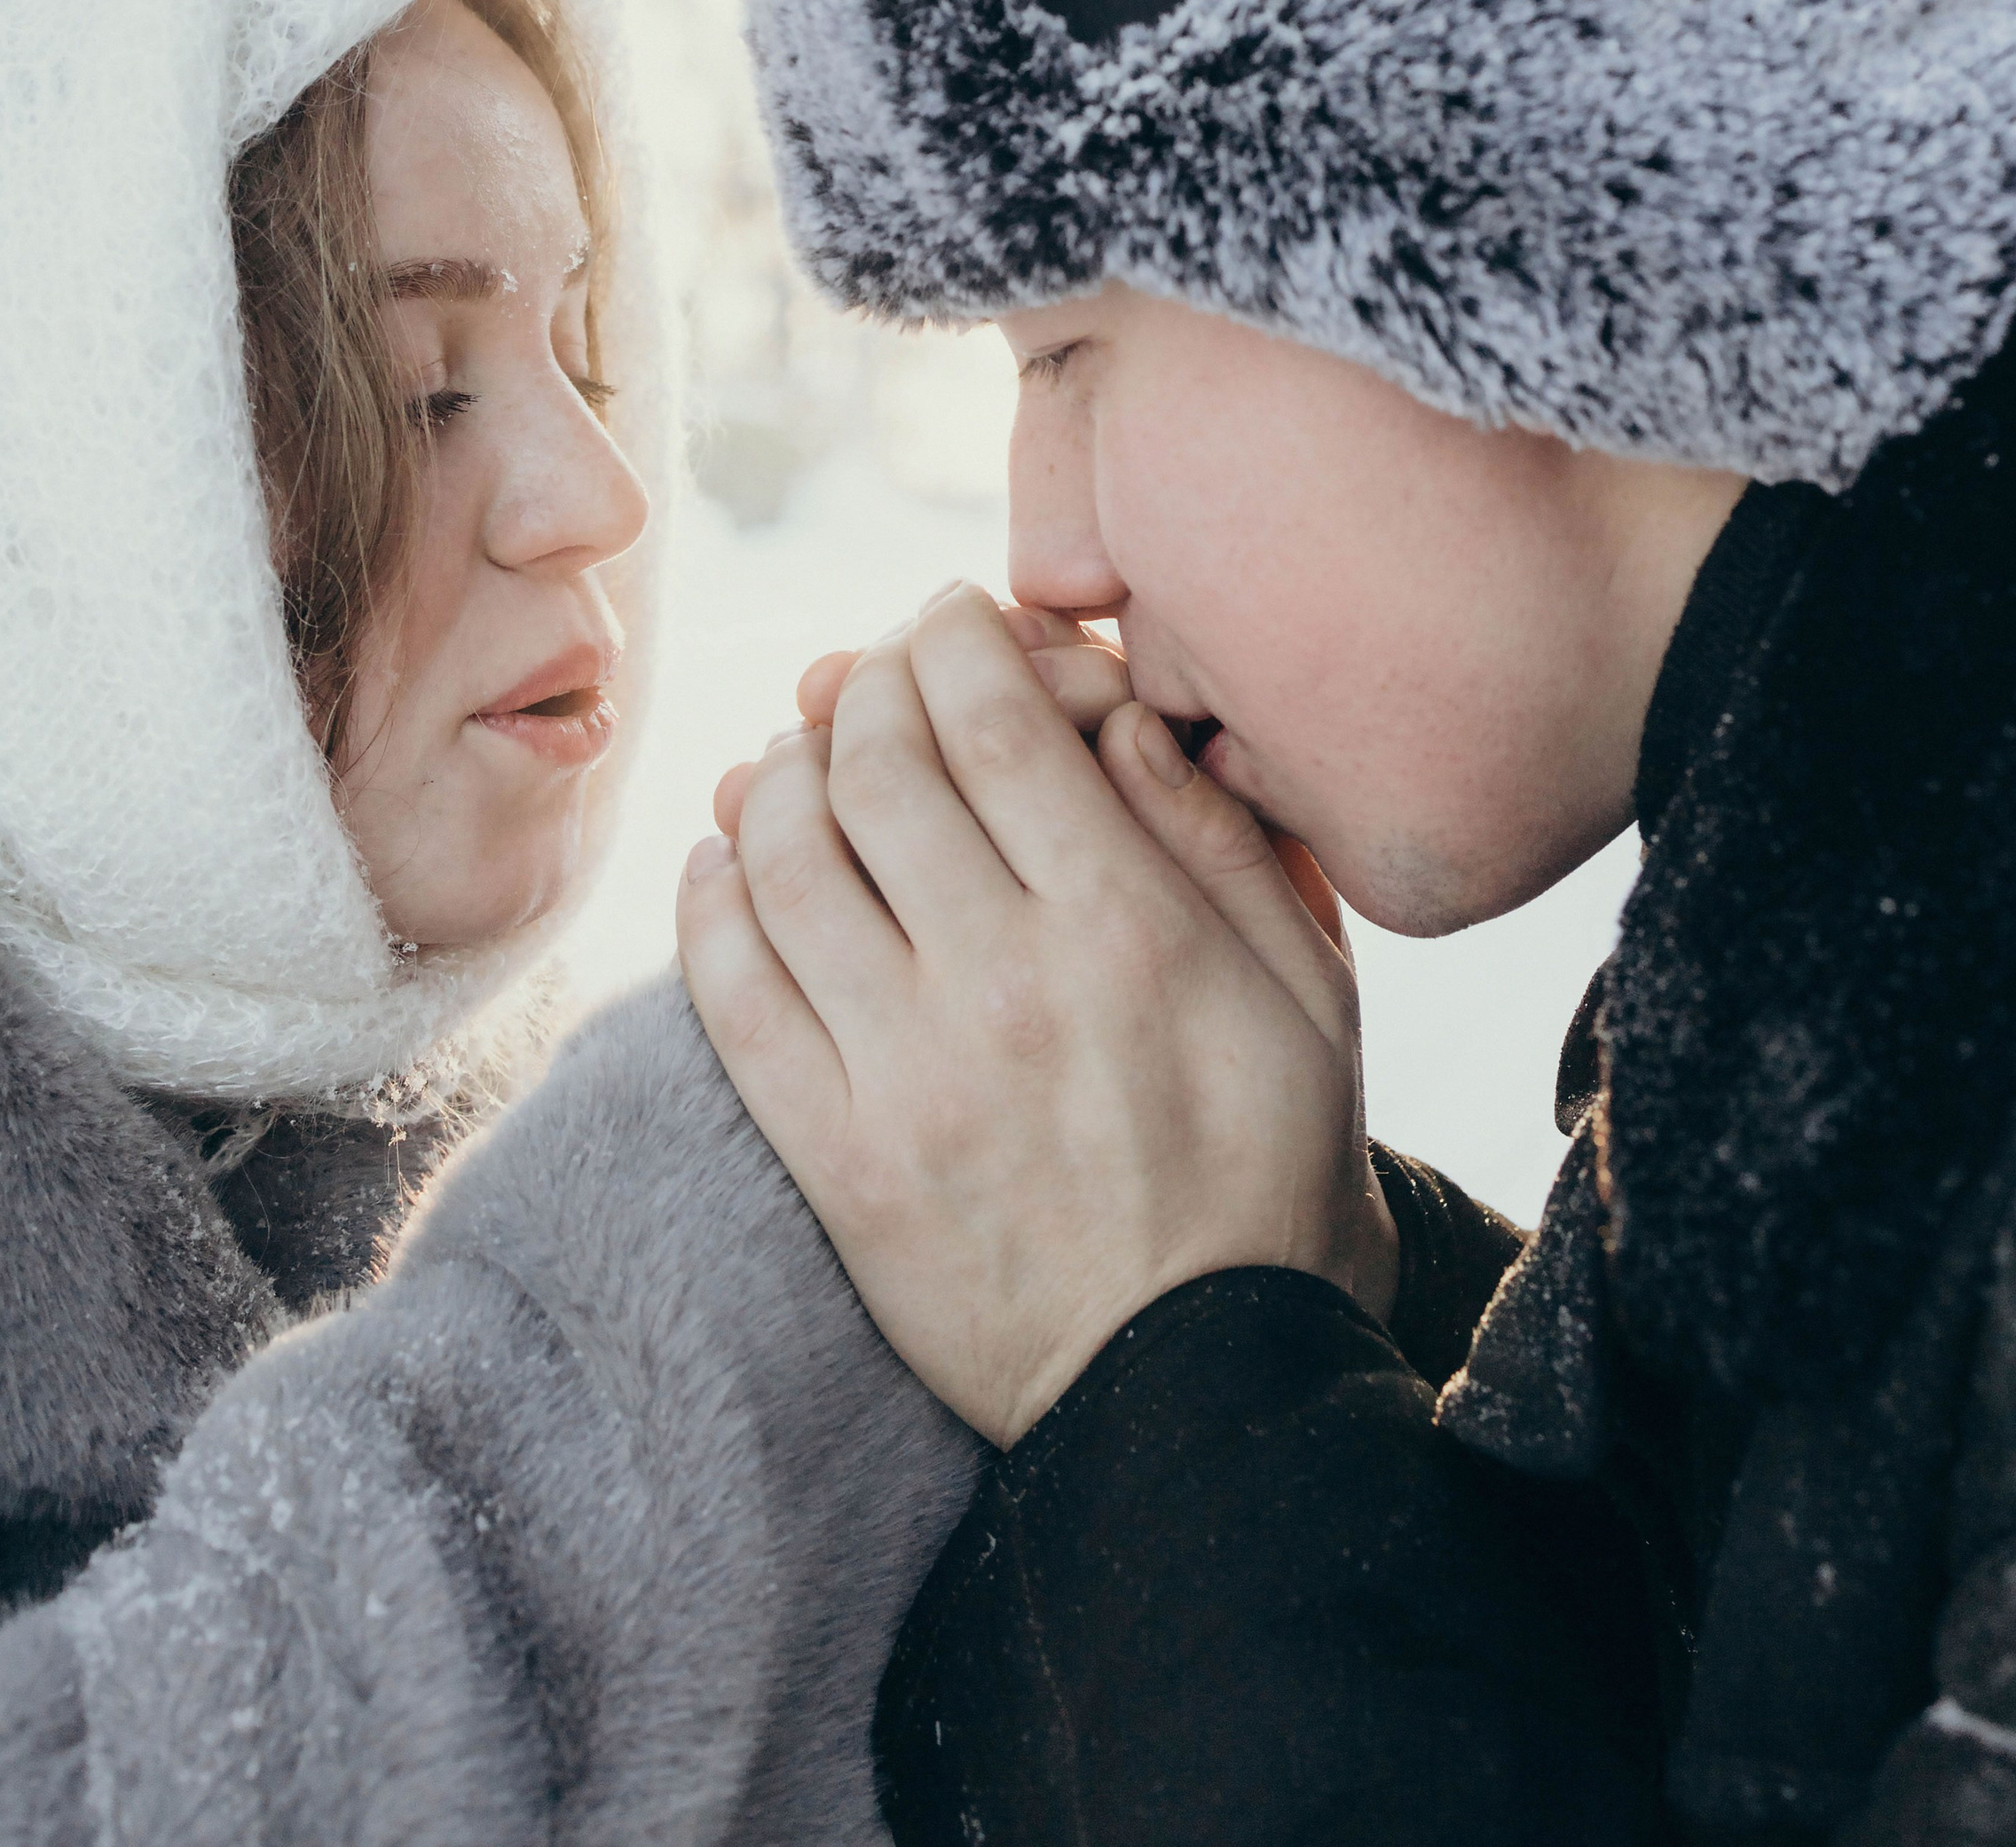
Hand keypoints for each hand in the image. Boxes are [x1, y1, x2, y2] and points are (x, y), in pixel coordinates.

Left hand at [678, 584, 1398, 1447]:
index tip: (952, 621)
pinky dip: (708, 896)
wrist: (1203, 1394)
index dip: (956, 636)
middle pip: (875, 761)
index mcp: (1129, 927)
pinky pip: (727, 992)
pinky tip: (728, 858)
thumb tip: (1113, 717)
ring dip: (777, 772)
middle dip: (865, 683)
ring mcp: (904, 1076)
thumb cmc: (1274, 1173)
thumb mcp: (1307, 989)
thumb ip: (1215, 836)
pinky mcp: (836, 1161)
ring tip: (801, 755)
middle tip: (875, 675)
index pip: (994, 716)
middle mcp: (1003, 984)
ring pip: (783, 856)